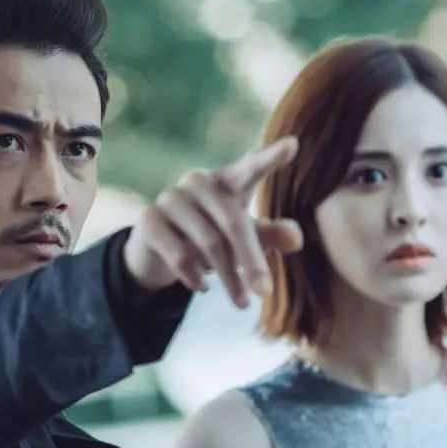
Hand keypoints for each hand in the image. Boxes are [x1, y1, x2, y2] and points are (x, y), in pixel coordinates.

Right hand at [123, 137, 304, 307]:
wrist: (158, 252)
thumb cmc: (214, 238)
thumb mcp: (245, 239)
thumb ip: (272, 236)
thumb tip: (297, 239)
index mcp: (228, 181)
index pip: (250, 167)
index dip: (270, 157)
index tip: (293, 145)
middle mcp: (199, 182)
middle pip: (233, 221)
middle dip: (251, 261)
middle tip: (265, 293)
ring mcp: (171, 198)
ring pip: (208, 243)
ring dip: (229, 278)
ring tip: (242, 302)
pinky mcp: (149, 219)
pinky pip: (180, 255)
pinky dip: (196, 278)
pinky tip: (203, 287)